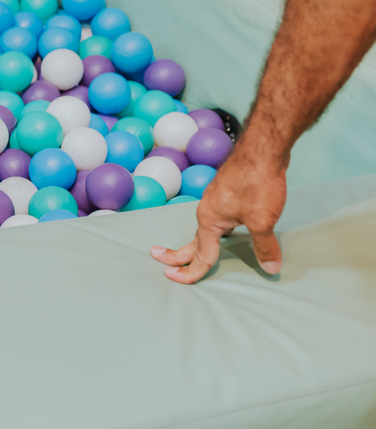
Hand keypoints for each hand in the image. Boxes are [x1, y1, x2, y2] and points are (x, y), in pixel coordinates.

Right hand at [150, 148, 286, 283]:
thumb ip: (264, 246)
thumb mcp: (263, 220)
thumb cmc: (257, 183)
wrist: (263, 149)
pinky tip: (225, 228)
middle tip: (158, 257)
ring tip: (193, 250)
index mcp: (209, 219)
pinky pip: (217, 216)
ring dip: (198, 240)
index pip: (200, 253)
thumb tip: (270, 268)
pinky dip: (215, 229)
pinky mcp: (228, 192)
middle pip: (192, 239)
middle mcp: (207, 209)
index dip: (190, 271)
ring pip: (206, 226)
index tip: (175, 279)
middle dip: (176, 252)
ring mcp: (217, 199)